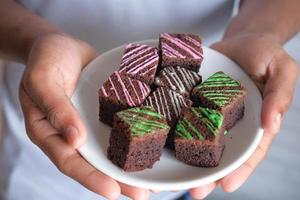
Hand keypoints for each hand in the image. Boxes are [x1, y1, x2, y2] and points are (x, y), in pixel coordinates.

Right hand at [19, 33, 149, 199]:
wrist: (62, 45)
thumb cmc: (46, 59)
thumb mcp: (44, 79)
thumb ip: (56, 108)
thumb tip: (74, 139)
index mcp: (49, 131)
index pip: (68, 160)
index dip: (89, 177)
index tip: (112, 191)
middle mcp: (71, 133)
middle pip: (92, 162)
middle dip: (116, 180)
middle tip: (140, 195)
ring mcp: (89, 124)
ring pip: (107, 149)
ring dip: (127, 166)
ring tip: (150, 183)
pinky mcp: (103, 113)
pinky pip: (117, 128)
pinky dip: (131, 139)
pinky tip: (148, 147)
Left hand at [189, 33, 298, 198]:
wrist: (242, 40)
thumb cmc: (265, 54)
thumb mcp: (282, 70)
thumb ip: (280, 95)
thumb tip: (270, 123)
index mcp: (255, 123)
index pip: (250, 153)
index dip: (239, 171)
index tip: (225, 186)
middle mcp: (231, 124)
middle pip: (221, 154)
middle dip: (208, 175)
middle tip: (195, 192)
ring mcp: (211, 114)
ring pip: (200, 141)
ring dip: (188, 160)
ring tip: (175, 179)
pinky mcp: (195, 101)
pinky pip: (185, 117)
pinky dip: (176, 130)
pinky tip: (162, 140)